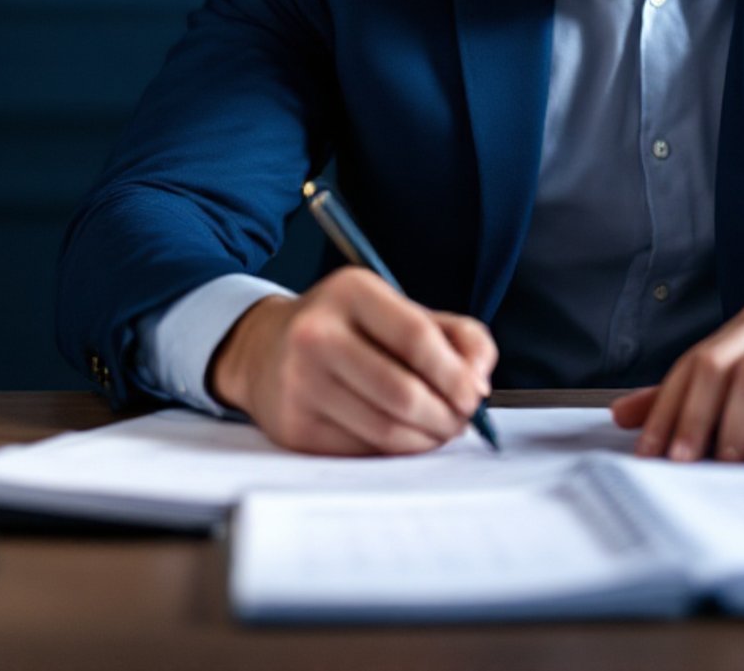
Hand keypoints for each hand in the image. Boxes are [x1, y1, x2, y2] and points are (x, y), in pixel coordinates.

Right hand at [209, 267, 496, 455]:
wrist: (265, 349)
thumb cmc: (349, 329)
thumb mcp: (401, 311)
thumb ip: (458, 336)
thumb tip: (479, 381)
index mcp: (351, 292)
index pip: (416, 337)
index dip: (455, 374)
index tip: (474, 395)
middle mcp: (316, 334)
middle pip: (402, 392)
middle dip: (446, 416)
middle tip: (460, 421)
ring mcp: (299, 382)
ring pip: (385, 429)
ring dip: (425, 440)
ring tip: (438, 431)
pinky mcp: (293, 427)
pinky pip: (362, 451)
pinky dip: (393, 452)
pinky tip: (401, 438)